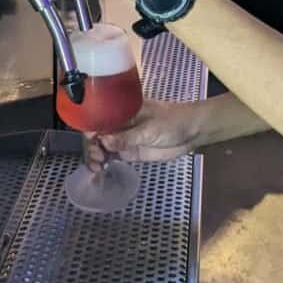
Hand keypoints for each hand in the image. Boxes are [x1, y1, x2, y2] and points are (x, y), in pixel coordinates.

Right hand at [85, 99, 204, 168]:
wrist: (192, 132)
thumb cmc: (172, 122)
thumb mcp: (150, 129)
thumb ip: (127, 137)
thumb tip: (103, 141)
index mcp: (123, 111)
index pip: (99, 118)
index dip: (90, 129)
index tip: (90, 141)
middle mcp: (120, 124)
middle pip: (97, 134)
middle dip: (92, 146)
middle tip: (97, 158)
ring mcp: (124, 139)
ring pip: (102, 147)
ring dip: (95, 156)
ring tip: (96, 167)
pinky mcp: (130, 152)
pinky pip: (112, 156)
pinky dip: (103, 162)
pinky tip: (98, 170)